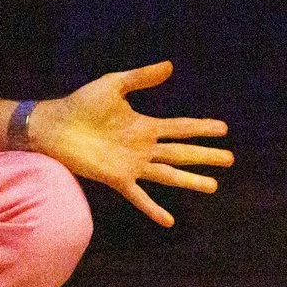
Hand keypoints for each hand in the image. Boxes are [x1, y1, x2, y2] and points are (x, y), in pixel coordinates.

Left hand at [29, 61, 231, 227]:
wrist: (55, 126)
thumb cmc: (81, 103)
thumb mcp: (114, 85)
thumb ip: (141, 78)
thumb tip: (170, 66)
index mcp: (145, 125)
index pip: (181, 127)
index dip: (202, 128)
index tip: (224, 128)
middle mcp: (143, 147)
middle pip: (182, 152)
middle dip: (206, 156)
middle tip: (230, 159)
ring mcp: (132, 165)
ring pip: (169, 174)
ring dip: (190, 180)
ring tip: (213, 186)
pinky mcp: (118, 179)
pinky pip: (139, 197)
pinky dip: (153, 209)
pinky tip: (169, 221)